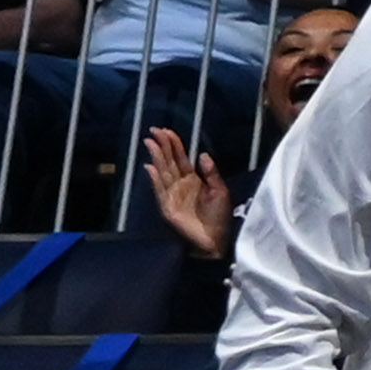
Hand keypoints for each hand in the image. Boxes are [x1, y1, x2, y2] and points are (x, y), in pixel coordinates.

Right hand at [136, 127, 237, 261]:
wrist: (218, 239)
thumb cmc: (220, 216)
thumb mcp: (220, 190)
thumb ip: (211, 173)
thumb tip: (202, 154)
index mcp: (193, 179)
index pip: (180, 158)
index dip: (174, 144)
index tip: (167, 131)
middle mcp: (180, 185)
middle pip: (168, 161)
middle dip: (162, 146)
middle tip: (154, 130)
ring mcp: (172, 195)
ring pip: (162, 171)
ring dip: (156, 157)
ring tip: (151, 143)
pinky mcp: (167, 207)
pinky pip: (160, 190)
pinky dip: (155, 179)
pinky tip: (150, 167)